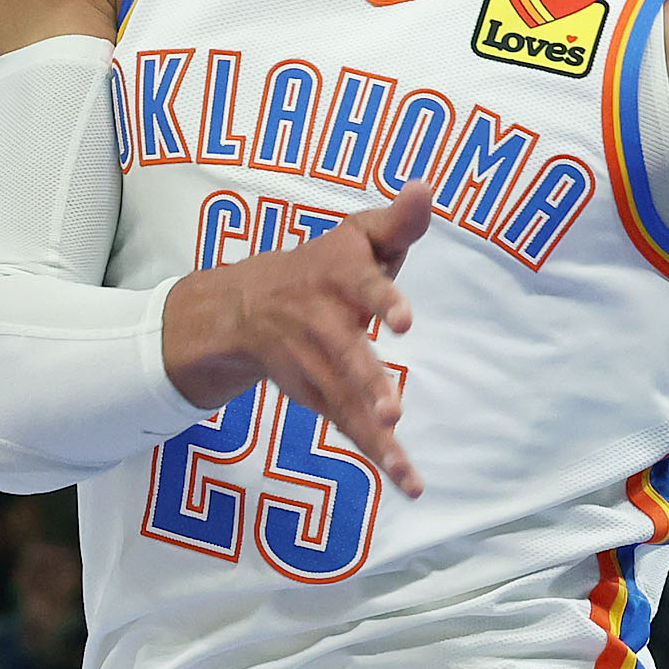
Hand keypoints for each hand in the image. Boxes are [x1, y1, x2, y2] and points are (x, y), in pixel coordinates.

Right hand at [162, 184, 431, 497]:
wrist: (242, 307)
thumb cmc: (322, 265)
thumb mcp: (356, 235)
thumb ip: (398, 221)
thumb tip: (426, 187)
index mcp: (339, 276)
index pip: (364, 285)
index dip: (383, 301)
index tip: (405, 322)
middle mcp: (322, 322)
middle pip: (347, 356)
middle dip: (368, 384)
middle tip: (393, 410)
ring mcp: (315, 365)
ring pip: (345, 401)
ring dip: (373, 434)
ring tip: (402, 464)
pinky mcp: (316, 396)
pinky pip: (349, 427)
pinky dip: (377, 455)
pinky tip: (408, 481)